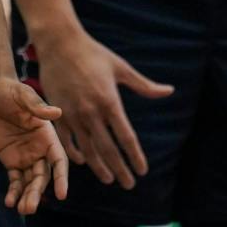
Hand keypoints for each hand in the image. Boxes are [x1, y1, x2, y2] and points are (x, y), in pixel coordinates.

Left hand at [0, 75, 67, 212]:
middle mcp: (40, 150)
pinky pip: (15, 180)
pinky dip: (13, 191)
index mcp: (48, 136)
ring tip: (22, 210)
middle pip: (43, 176)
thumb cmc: (10, 91)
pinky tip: (9, 202)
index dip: (62, 178)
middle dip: (38, 193)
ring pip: (30, 182)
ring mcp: (26, 156)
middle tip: (30, 208)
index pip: (59, 161)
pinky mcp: (11, 160)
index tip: (62, 195)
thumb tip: (56, 112)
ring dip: (27, 196)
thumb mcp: (22, 96)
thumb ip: (37, 107)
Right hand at [32, 28, 173, 188]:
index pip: (126, 137)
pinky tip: (83, 162)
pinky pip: (66, 140)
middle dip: (120, 170)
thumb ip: (144, 85)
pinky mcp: (56, 112)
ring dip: (99, 167)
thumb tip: (169, 91)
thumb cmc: (93, 54)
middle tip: (129, 184)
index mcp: (110, 101)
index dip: (135, 156)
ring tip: (109, 179)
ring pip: (87, 149)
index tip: (142, 170)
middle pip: (108, 149)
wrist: (59, 43)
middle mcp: (91, 111)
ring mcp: (72, 113)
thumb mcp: (121, 68)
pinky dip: (75, 153)